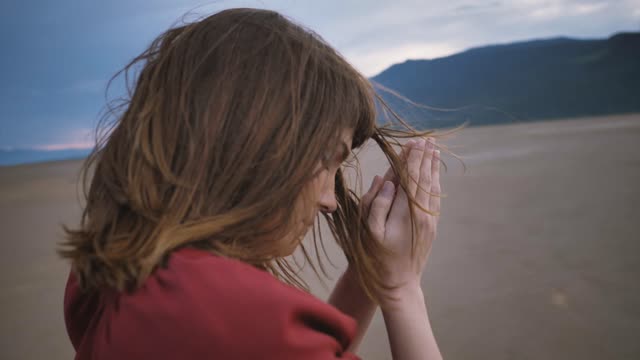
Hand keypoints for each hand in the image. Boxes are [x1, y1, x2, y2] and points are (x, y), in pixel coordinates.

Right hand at [361, 138, 441, 304]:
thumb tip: (386, 180)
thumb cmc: (377, 258)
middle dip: (424, 158)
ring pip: (432, 187)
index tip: (414, 142)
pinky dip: (434, 182)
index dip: (412, 159)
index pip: (410, 178)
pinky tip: (434, 174)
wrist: (399, 284)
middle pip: (424, 179)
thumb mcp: (369, 232)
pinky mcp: (432, 226)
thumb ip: (376, 203)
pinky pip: (435, 198)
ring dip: (432, 167)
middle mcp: (422, 213)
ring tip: (434, 150)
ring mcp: (429, 220)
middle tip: (427, 139)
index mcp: (406, 212)